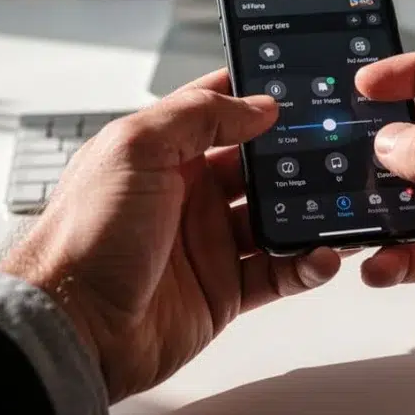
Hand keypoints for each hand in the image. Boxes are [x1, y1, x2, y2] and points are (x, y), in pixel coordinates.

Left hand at [0, 71, 340, 401]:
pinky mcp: (223, 289)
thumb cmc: (84, 235)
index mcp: (164, 151)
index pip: (220, 110)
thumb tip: (258, 104)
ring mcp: (208, 242)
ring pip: (277, 218)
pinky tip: (322, 255)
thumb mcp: (135, 149)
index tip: (303, 88)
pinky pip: (279, 272)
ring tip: (342, 204)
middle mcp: (189, 194)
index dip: (258, 97)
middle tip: (338, 148)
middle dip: (298, 156)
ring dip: (310, 211)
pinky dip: (306, 264)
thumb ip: (198, 115)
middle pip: (260, 165)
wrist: (72, 326)